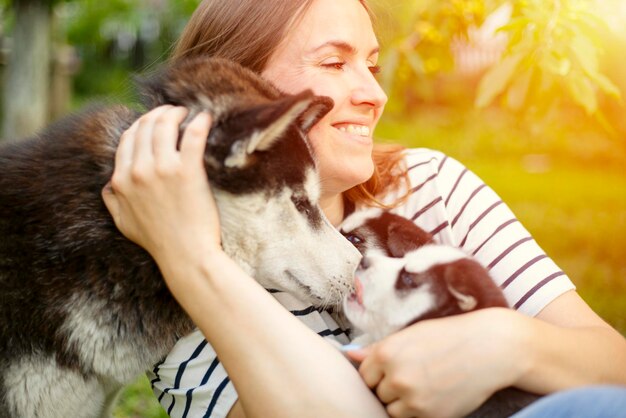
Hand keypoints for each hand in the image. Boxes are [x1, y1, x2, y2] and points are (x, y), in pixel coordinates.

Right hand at [102, 105, 221, 273]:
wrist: (186, 255)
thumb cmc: (157, 242)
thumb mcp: (123, 223)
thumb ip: (112, 201)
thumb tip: (109, 186)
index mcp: (121, 180)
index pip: (127, 139)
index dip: (141, 125)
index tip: (154, 122)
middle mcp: (139, 171)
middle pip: (145, 127)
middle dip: (158, 114)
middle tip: (173, 112)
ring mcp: (163, 169)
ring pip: (165, 125)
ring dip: (175, 114)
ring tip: (186, 113)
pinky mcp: (189, 171)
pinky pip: (194, 135)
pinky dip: (200, 122)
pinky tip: (205, 118)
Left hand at [347, 308, 523, 417]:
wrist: (490, 348)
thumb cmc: (449, 336)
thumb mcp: (410, 334)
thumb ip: (379, 348)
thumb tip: (349, 354)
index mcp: (386, 353)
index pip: (364, 375)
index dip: (378, 373)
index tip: (393, 369)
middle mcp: (396, 377)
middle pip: (377, 393)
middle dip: (390, 387)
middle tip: (413, 375)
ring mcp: (413, 400)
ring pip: (391, 410)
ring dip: (402, 402)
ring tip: (424, 385)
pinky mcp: (431, 417)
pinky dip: (417, 412)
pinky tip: (433, 395)